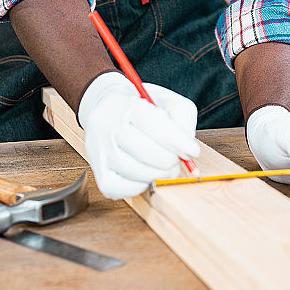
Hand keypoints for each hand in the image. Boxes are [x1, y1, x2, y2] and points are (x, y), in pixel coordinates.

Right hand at [78, 72, 199, 198]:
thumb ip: (182, 118)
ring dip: (157, 175)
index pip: (154, 125)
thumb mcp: (168, 101)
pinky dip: (138, 187)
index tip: (192, 151)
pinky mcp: (97, 169)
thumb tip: (187, 146)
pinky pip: (117, 188)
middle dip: (169, 160)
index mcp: (126, 104)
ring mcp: (98, 149)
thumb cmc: (143, 107)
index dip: (178, 142)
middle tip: (178, 161)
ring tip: (166, 169)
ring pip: (132, 171)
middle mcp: (106, 126)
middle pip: (144, 150)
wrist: (109, 109)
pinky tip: (147, 176)